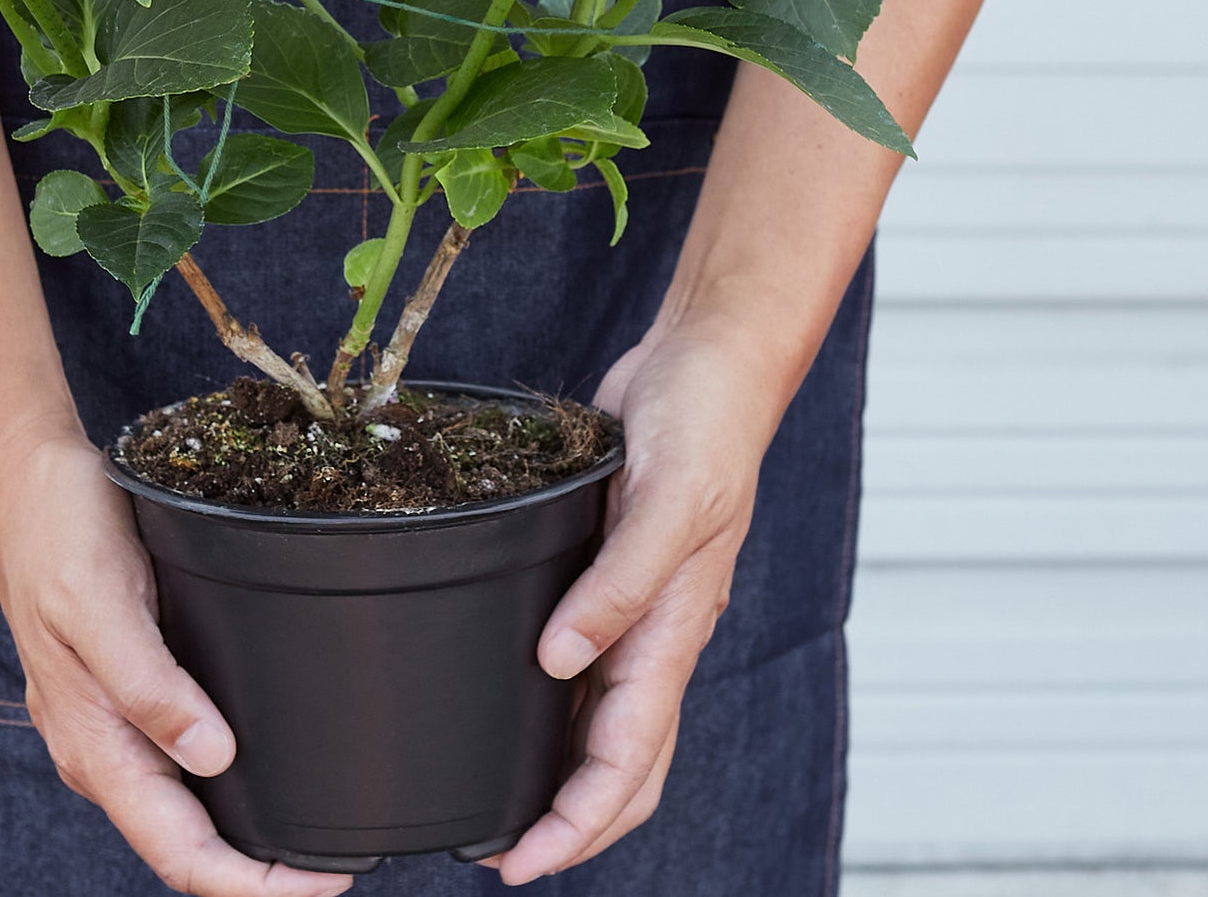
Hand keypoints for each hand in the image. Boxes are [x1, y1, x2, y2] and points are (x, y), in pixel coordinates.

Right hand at [0, 428, 354, 896]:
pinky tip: (260, 767)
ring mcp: (108, 723)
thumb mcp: (101, 601)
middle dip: (258, 875)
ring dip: (242, 836)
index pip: (180, 851)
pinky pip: (173, 763)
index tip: (324, 886)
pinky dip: (222, 784)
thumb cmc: (57, 533)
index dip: (252, 886)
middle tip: (338, 870)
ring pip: (181, 808)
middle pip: (185, 844)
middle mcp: (102, 747)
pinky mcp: (121, 691)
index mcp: (95, 743)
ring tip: (311, 836)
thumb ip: (150, 685)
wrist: (22, 482)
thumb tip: (213, 757)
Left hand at [487, 325, 777, 883]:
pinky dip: (556, 689)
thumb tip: (559, 663)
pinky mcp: (610, 562)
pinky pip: (587, 647)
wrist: (708, 360)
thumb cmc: (704, 421)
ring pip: (604, 712)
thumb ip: (620, 583)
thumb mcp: (668, 496)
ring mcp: (636, 598)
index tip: (523, 860)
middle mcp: (657, 626)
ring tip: (499, 795)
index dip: (580, 818)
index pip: (630, 753)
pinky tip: (515, 688)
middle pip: (623, 757)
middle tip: (503, 855)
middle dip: (572, 818)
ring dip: (561, 764)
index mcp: (677, 624)